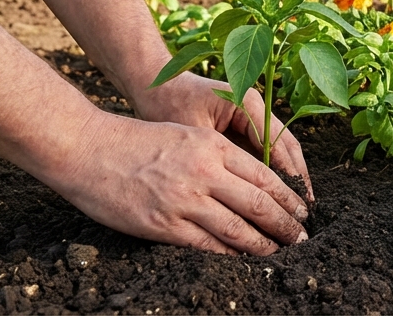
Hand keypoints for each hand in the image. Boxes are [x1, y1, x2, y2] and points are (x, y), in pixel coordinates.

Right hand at [44, 111, 308, 254]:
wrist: (89, 149)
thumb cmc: (139, 140)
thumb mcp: (189, 134)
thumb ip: (221, 155)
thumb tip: (255, 180)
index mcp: (214, 147)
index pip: (266, 177)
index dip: (289, 198)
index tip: (303, 211)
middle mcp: (204, 173)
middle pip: (259, 204)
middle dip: (286, 225)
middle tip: (302, 238)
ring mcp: (184, 201)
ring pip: (238, 229)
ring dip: (265, 245)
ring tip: (280, 252)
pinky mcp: (163, 225)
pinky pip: (207, 245)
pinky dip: (231, 254)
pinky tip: (244, 259)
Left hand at [131, 73, 312, 199]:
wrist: (154, 84)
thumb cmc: (168, 106)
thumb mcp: (194, 134)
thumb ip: (221, 158)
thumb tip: (245, 194)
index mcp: (248, 102)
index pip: (277, 141)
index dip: (288, 172)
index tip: (297, 198)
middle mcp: (256, 107)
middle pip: (286, 145)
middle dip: (295, 177)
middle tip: (306, 208)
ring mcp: (252, 116)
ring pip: (279, 150)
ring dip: (287, 177)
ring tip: (296, 207)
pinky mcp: (244, 126)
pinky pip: (263, 152)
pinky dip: (269, 174)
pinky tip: (274, 197)